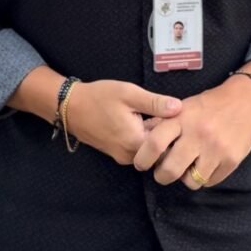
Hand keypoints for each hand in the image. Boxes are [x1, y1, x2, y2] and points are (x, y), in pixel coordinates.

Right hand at [65, 80, 180, 164]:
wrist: (71, 107)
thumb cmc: (99, 98)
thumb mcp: (129, 94)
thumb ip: (155, 103)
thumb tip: (179, 108)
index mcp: (136, 142)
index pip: (168, 145)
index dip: (175, 129)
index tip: (178, 115)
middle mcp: (130, 156)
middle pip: (159, 150)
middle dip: (166, 133)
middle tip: (167, 112)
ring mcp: (122, 157)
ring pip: (148, 150)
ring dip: (154, 135)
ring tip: (154, 114)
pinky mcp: (117, 153)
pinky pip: (137, 148)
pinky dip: (142, 136)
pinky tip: (142, 119)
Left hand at [133, 73, 250, 188]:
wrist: (245, 101)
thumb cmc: (209, 105)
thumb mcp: (183, 106)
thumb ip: (163, 121)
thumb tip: (141, 134)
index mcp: (183, 119)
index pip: (155, 143)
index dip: (143, 158)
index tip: (141, 163)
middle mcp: (198, 135)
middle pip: (170, 170)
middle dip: (161, 176)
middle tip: (162, 173)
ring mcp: (216, 150)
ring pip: (190, 181)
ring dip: (185, 178)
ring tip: (187, 167)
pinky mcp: (231, 161)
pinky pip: (209, 181)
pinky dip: (204, 177)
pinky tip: (205, 165)